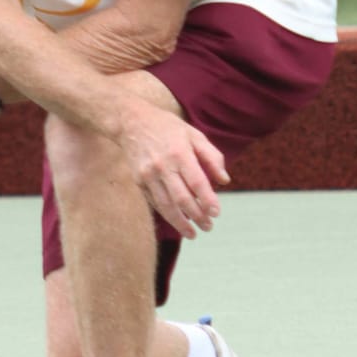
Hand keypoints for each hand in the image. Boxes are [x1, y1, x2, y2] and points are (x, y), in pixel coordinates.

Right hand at [116, 101, 228, 236]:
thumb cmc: (168, 128)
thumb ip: (212, 157)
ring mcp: (148, 175)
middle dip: (197, 216)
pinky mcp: (139, 181)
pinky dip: (167, 214)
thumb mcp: (194, 135)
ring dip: (181, 223)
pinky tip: (177, 221)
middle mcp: (163, 166)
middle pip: (182, 198)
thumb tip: (224, 180)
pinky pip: (155, 202)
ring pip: (166, 205)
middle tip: (208, 226)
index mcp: (180, 153)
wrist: (131, 122)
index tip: (216, 213)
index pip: (196, 182)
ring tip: (193, 233)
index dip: (207, 200)